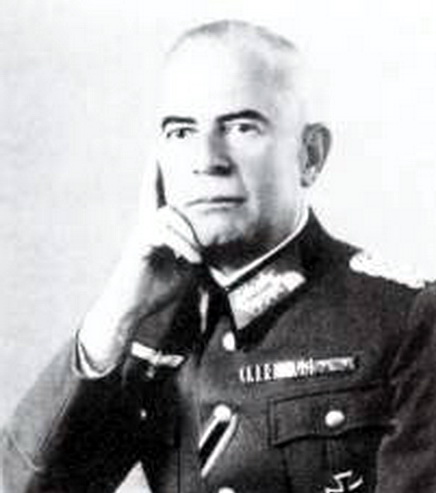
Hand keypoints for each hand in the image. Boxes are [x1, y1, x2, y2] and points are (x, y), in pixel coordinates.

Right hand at [78, 156, 202, 373]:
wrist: (132, 309)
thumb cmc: (156, 290)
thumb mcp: (184, 269)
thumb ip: (194, 252)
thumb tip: (213, 244)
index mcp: (157, 230)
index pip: (156, 197)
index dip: (154, 175)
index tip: (154, 151)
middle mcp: (147, 227)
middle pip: (169, 204)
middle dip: (169, 191)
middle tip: (185, 197)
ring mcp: (142, 235)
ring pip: (169, 217)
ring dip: (189, 234)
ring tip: (197, 255)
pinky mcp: (140, 246)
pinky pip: (164, 234)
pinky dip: (183, 245)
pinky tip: (192, 259)